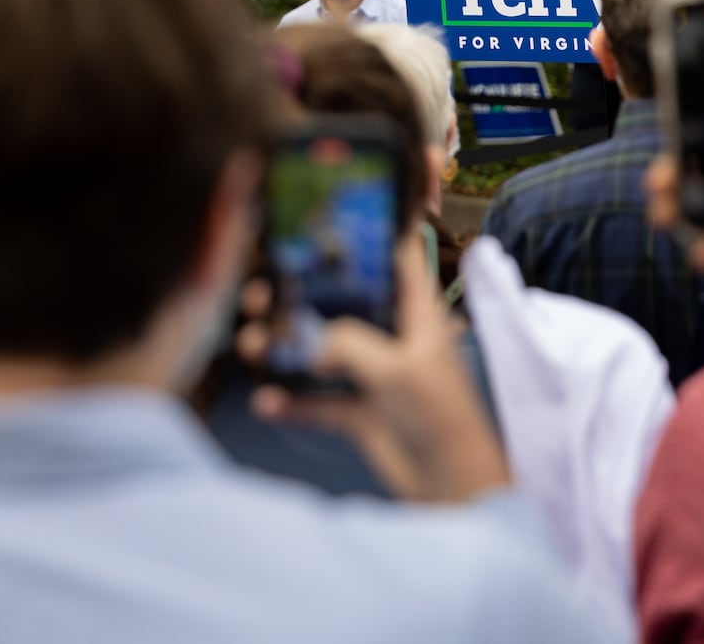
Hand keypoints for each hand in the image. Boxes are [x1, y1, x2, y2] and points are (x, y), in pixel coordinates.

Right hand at [237, 232, 509, 502]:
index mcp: (415, 313)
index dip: (368, 233)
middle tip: (261, 295)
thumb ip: (347, 342)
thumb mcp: (395, 368)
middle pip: (342, 302)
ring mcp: (375, 374)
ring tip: (252, 347)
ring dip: (286, 348)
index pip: (395, 257)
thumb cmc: (438, 415)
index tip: (324, 217)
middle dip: (301, 297)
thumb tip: (304, 336)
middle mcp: (393, 336)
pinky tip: (265, 402)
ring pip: (322, 350)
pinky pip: (318, 400)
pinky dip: (293, 401)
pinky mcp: (361, 413)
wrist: (451, 487)